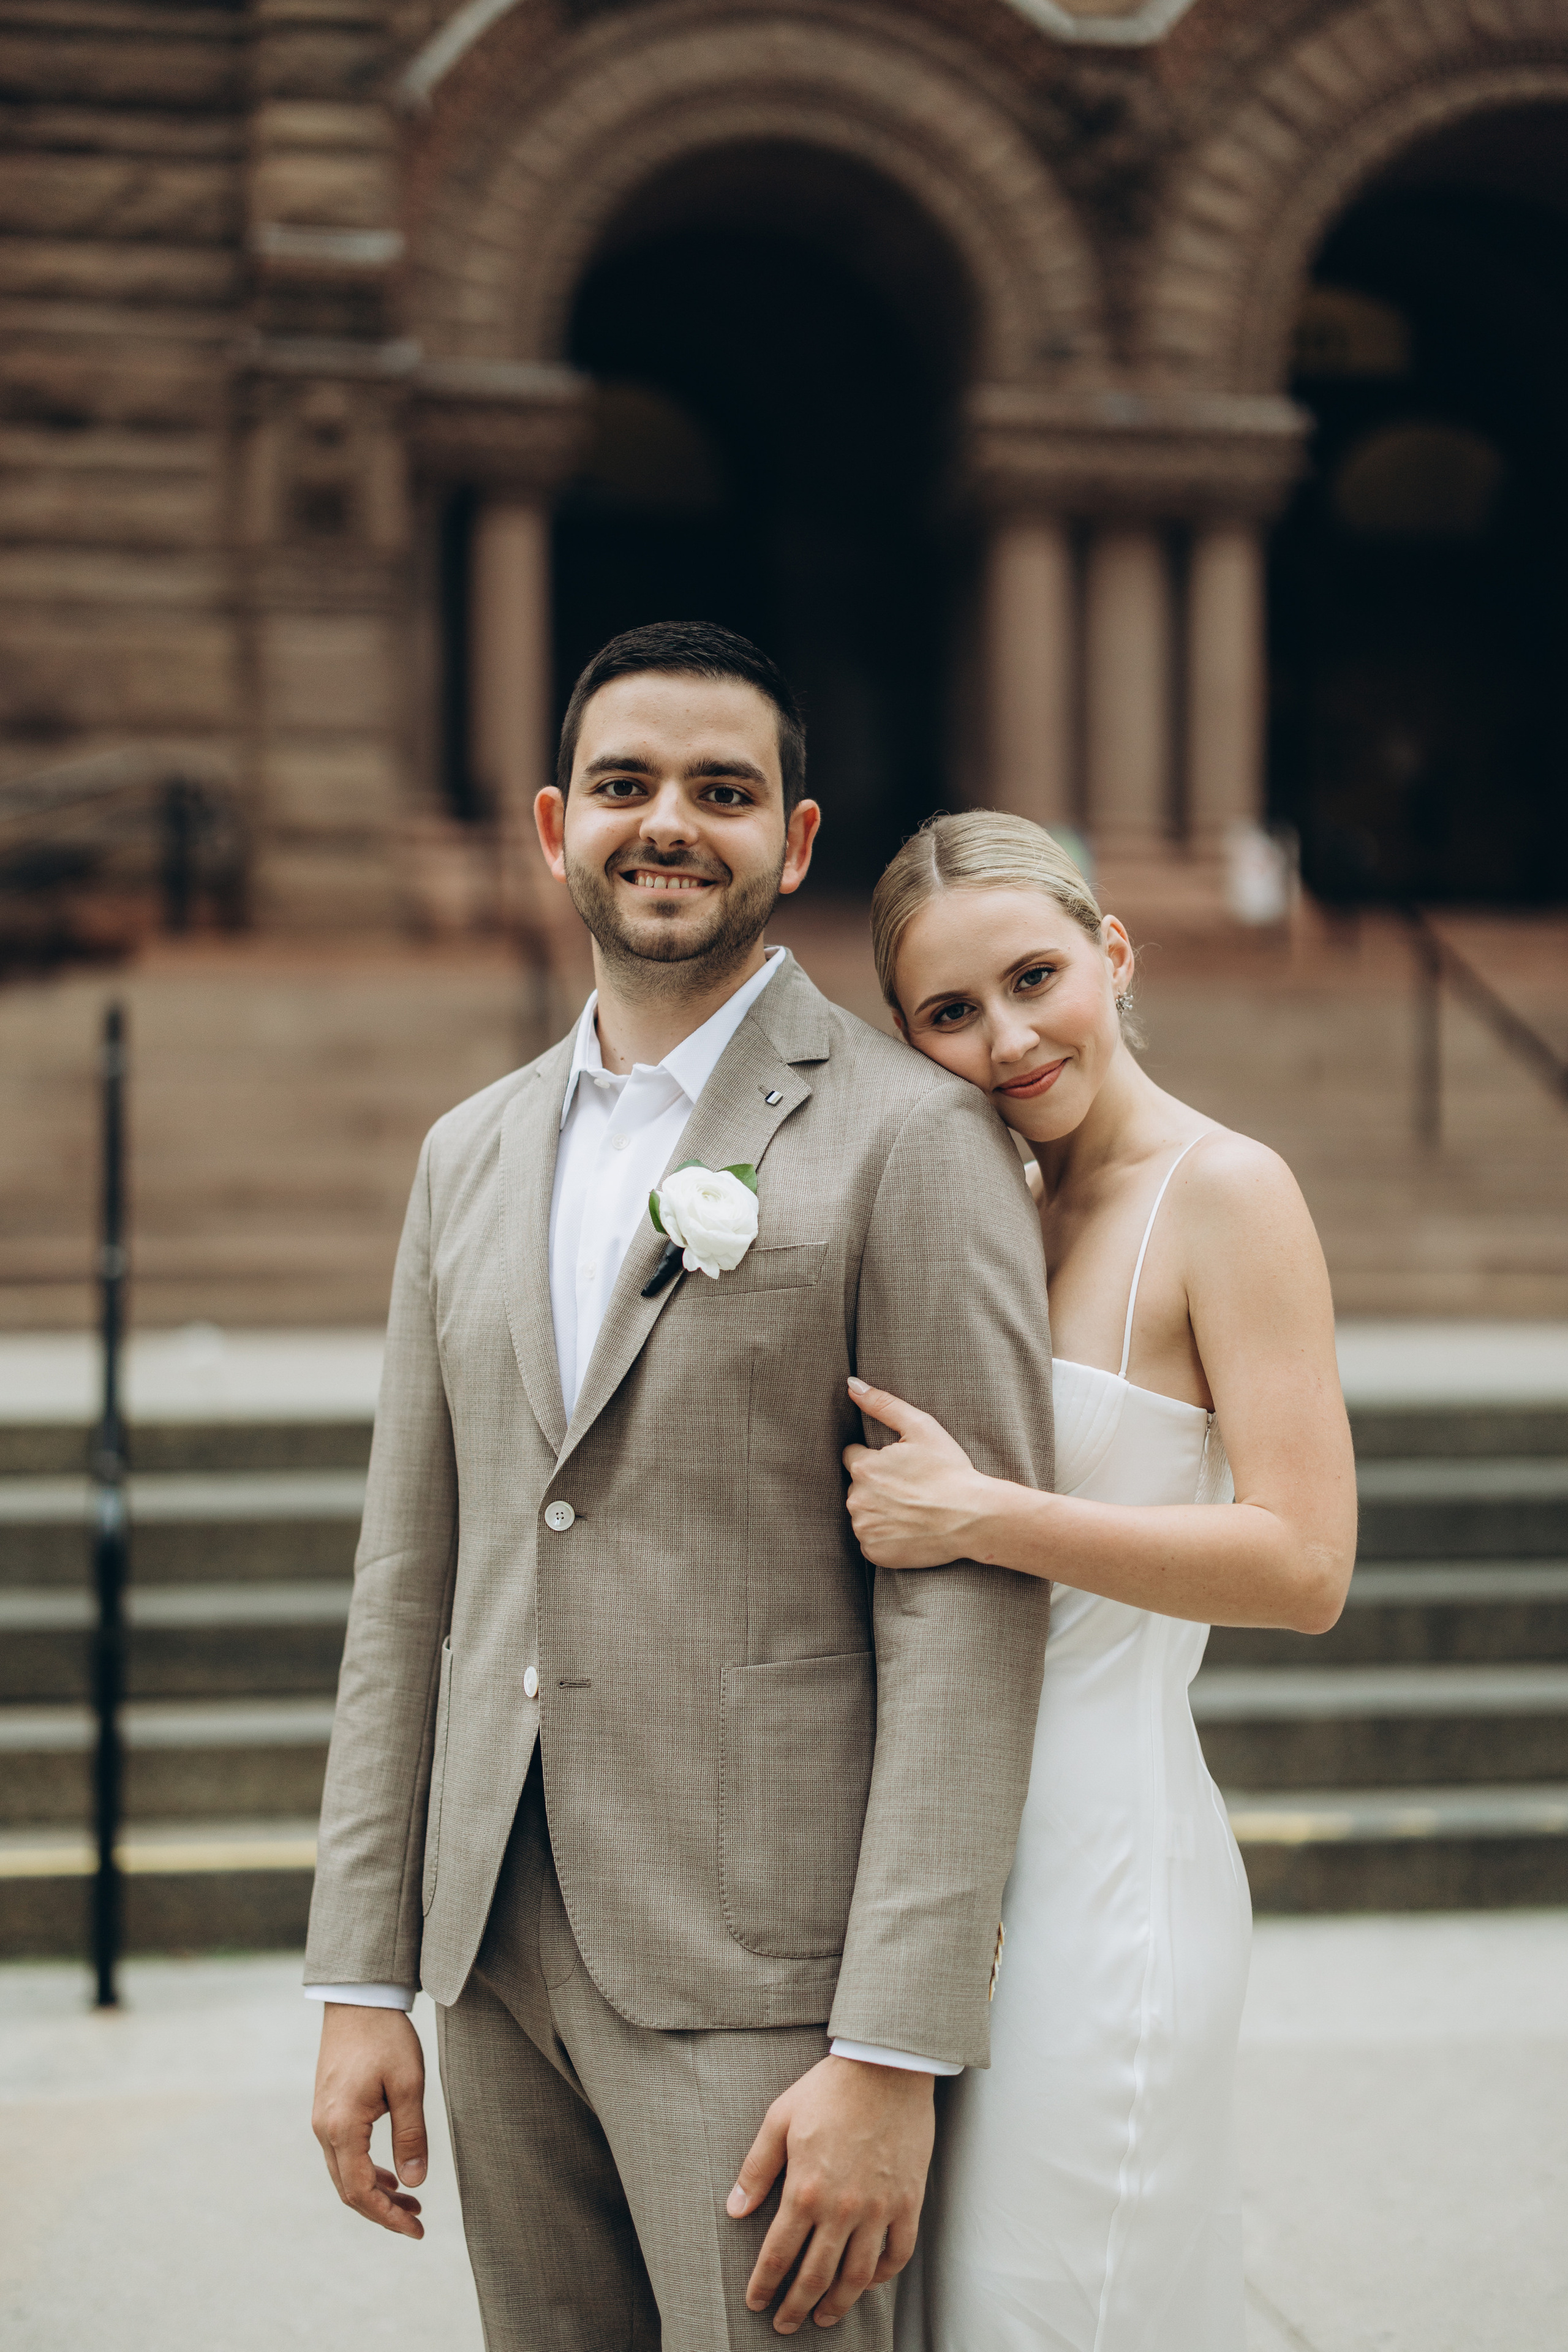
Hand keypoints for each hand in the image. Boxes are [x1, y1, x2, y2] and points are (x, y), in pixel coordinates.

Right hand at [312, 2002, 428, 2238]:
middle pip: (349, 2189)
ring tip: (410, 2202)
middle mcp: (324, 2129)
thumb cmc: (386, 2038)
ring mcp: (322, 2120)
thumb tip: (415, 2184)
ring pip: (345, 2174)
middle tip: (417, 2221)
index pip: (361, 2190)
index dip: (388, 2216)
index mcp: (342, 2127)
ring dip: (375, 2192)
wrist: (358, 2000)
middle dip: (382, 2211)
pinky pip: (343, 2154)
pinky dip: (366, 2171)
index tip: (416, 2229)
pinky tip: (390, 2175)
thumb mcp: (408, 2085)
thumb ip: (411, 2136)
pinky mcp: (328, 2110)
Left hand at [728, 2054, 933, 2332]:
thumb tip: (735, 2210)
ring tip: (824, 2317)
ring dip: (837, 2304)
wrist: (885, 2068)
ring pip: (857, 2277)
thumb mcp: (778, 2120)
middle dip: (796, 2308)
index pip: (778, 2255)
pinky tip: (868, 2283)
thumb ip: (756, 2169)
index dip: (764, 2285)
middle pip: (815, 2277)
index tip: (756, 2302)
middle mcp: (841, 2209)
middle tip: (784, 2325)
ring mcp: (878, 2209)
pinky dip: (882, 2276)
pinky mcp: (908, 2202)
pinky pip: (897, 2254)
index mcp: (804, 2190)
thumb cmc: (828, 2090)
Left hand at [842, 1378, 992, 1568]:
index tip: (900, 1466)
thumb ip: (882, 1404)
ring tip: (911, 1508)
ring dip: (879, 1510)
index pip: (853, 1456)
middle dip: (876, 1484)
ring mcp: (864, 1528)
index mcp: (864, 1467)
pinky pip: (870, 1540)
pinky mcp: (873, 1552)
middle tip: (910, 1488)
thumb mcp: (921, 1427)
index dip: (876, 1458)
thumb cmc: (949, 1470)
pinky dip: (884, 1535)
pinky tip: (908, 1528)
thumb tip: (851, 1385)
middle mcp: (857, 1499)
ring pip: (863, 1513)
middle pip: (857, 1486)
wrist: (972, 1517)